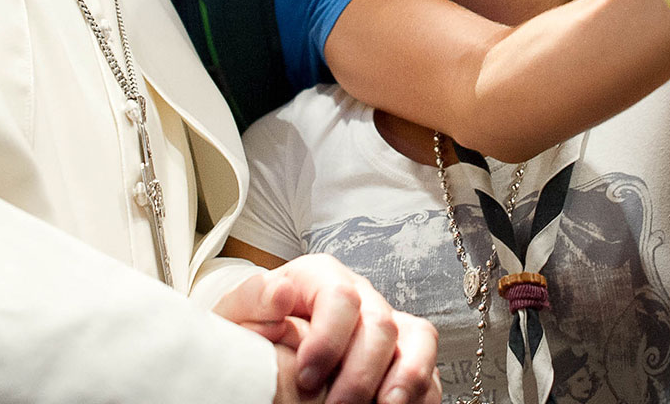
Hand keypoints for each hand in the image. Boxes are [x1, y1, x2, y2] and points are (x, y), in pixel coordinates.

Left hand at [214, 255, 438, 403]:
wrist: (263, 347)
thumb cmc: (252, 328)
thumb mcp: (239, 312)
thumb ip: (254, 300)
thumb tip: (281, 293)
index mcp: (320, 277)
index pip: (340, 297)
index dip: (328, 340)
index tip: (305, 378)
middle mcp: (361, 296)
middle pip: (380, 323)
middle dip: (360, 372)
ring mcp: (387, 323)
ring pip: (417, 339)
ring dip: (406, 377)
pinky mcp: (404, 353)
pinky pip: (429, 367)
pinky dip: (422, 391)